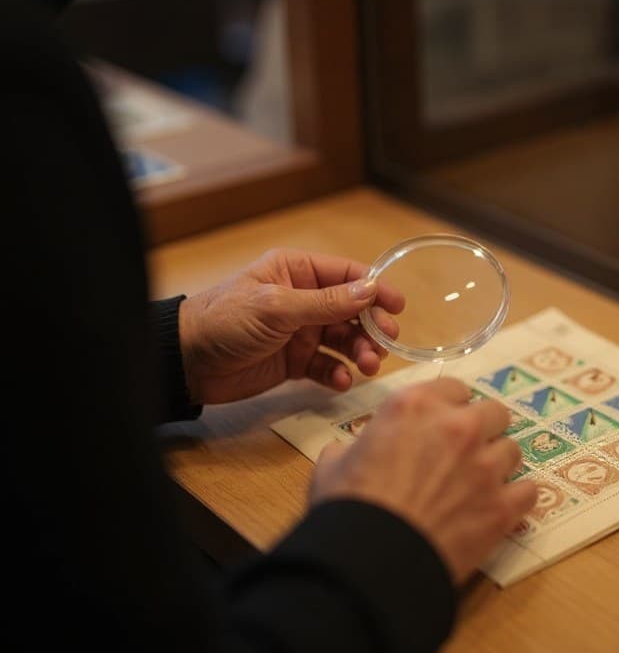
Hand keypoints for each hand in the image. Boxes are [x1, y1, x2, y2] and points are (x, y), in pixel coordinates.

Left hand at [178, 249, 404, 404]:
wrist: (185, 363)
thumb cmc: (225, 321)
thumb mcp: (277, 307)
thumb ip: (326, 302)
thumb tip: (371, 290)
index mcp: (298, 272)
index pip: (348, 276)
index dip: (376, 290)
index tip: (398, 307)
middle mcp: (304, 299)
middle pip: (353, 310)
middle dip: (371, 327)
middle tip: (385, 344)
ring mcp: (301, 331)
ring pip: (345, 339)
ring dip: (360, 352)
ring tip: (368, 366)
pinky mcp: (295, 362)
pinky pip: (327, 365)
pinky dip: (338, 373)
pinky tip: (342, 380)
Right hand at [310, 379, 538, 584]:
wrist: (369, 561)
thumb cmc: (346, 509)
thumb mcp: (334, 464)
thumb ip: (353, 448)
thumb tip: (348, 453)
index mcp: (415, 406)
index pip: (455, 389)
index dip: (449, 409)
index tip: (442, 426)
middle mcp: (458, 427)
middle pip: (493, 412)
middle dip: (482, 430)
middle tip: (465, 454)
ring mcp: (485, 466)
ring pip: (513, 450)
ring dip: (498, 464)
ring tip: (480, 485)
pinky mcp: (502, 506)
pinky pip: (529, 491)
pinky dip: (517, 499)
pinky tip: (500, 509)